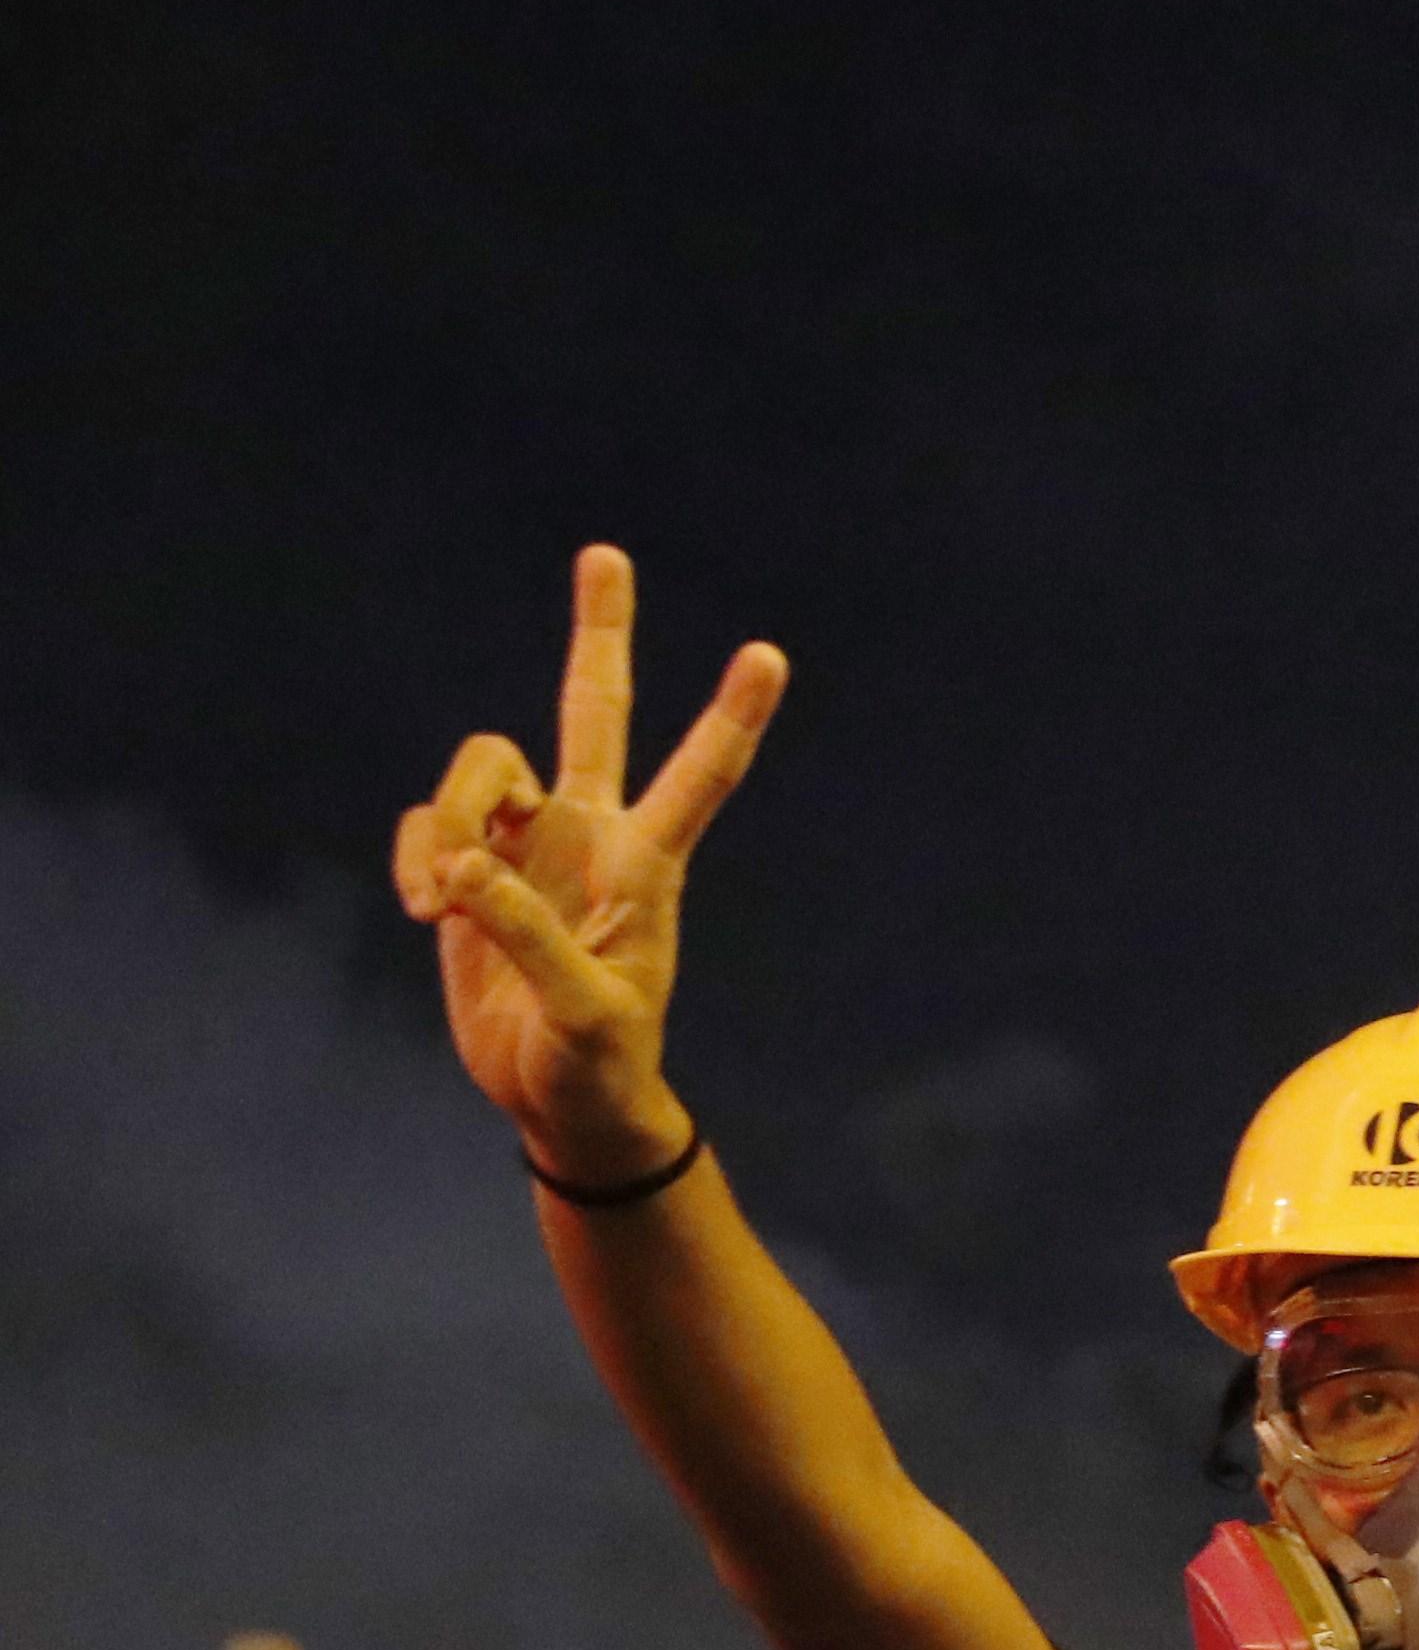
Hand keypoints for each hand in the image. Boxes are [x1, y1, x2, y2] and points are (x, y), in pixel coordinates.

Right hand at [390, 545, 788, 1189]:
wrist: (555, 1094)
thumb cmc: (596, 1061)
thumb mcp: (582, 1015)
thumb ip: (527, 939)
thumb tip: (465, 869)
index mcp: (646, 865)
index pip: (698, 779)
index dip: (730, 718)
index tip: (769, 656)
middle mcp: (591, 833)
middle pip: (594, 712)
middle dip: (599, 635)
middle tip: (608, 555)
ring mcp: (528, 841)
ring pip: (480, 767)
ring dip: (449, 819)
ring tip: (444, 903)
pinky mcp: (469, 862)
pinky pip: (428, 826)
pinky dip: (418, 860)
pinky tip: (426, 912)